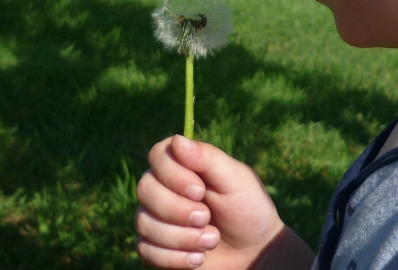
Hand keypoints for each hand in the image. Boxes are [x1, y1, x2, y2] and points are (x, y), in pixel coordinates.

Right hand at [135, 135, 313, 269]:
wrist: (254, 252)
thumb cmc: (248, 209)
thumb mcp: (236, 180)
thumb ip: (208, 158)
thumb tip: (177, 139)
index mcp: (184, 163)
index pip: (157, 156)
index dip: (173, 174)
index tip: (200, 191)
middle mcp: (164, 187)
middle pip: (145, 190)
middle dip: (177, 210)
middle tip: (207, 219)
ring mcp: (156, 217)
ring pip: (144, 223)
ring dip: (181, 237)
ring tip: (211, 240)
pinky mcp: (155, 246)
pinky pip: (145, 250)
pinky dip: (174, 258)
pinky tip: (198, 259)